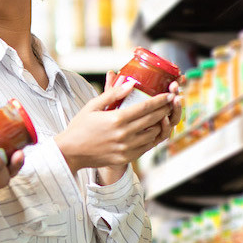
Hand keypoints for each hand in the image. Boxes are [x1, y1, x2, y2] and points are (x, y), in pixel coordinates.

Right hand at [54, 72, 178, 174]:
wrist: (71, 152)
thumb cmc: (79, 127)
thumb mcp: (92, 106)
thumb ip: (112, 94)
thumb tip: (131, 84)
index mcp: (116, 119)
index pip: (145, 107)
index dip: (160, 100)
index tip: (168, 94)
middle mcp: (124, 134)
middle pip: (153, 120)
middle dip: (165, 109)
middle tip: (171, 102)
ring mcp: (126, 148)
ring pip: (153, 134)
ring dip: (160, 124)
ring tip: (162, 115)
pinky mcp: (126, 158)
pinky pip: (146, 147)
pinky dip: (152, 137)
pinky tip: (152, 130)